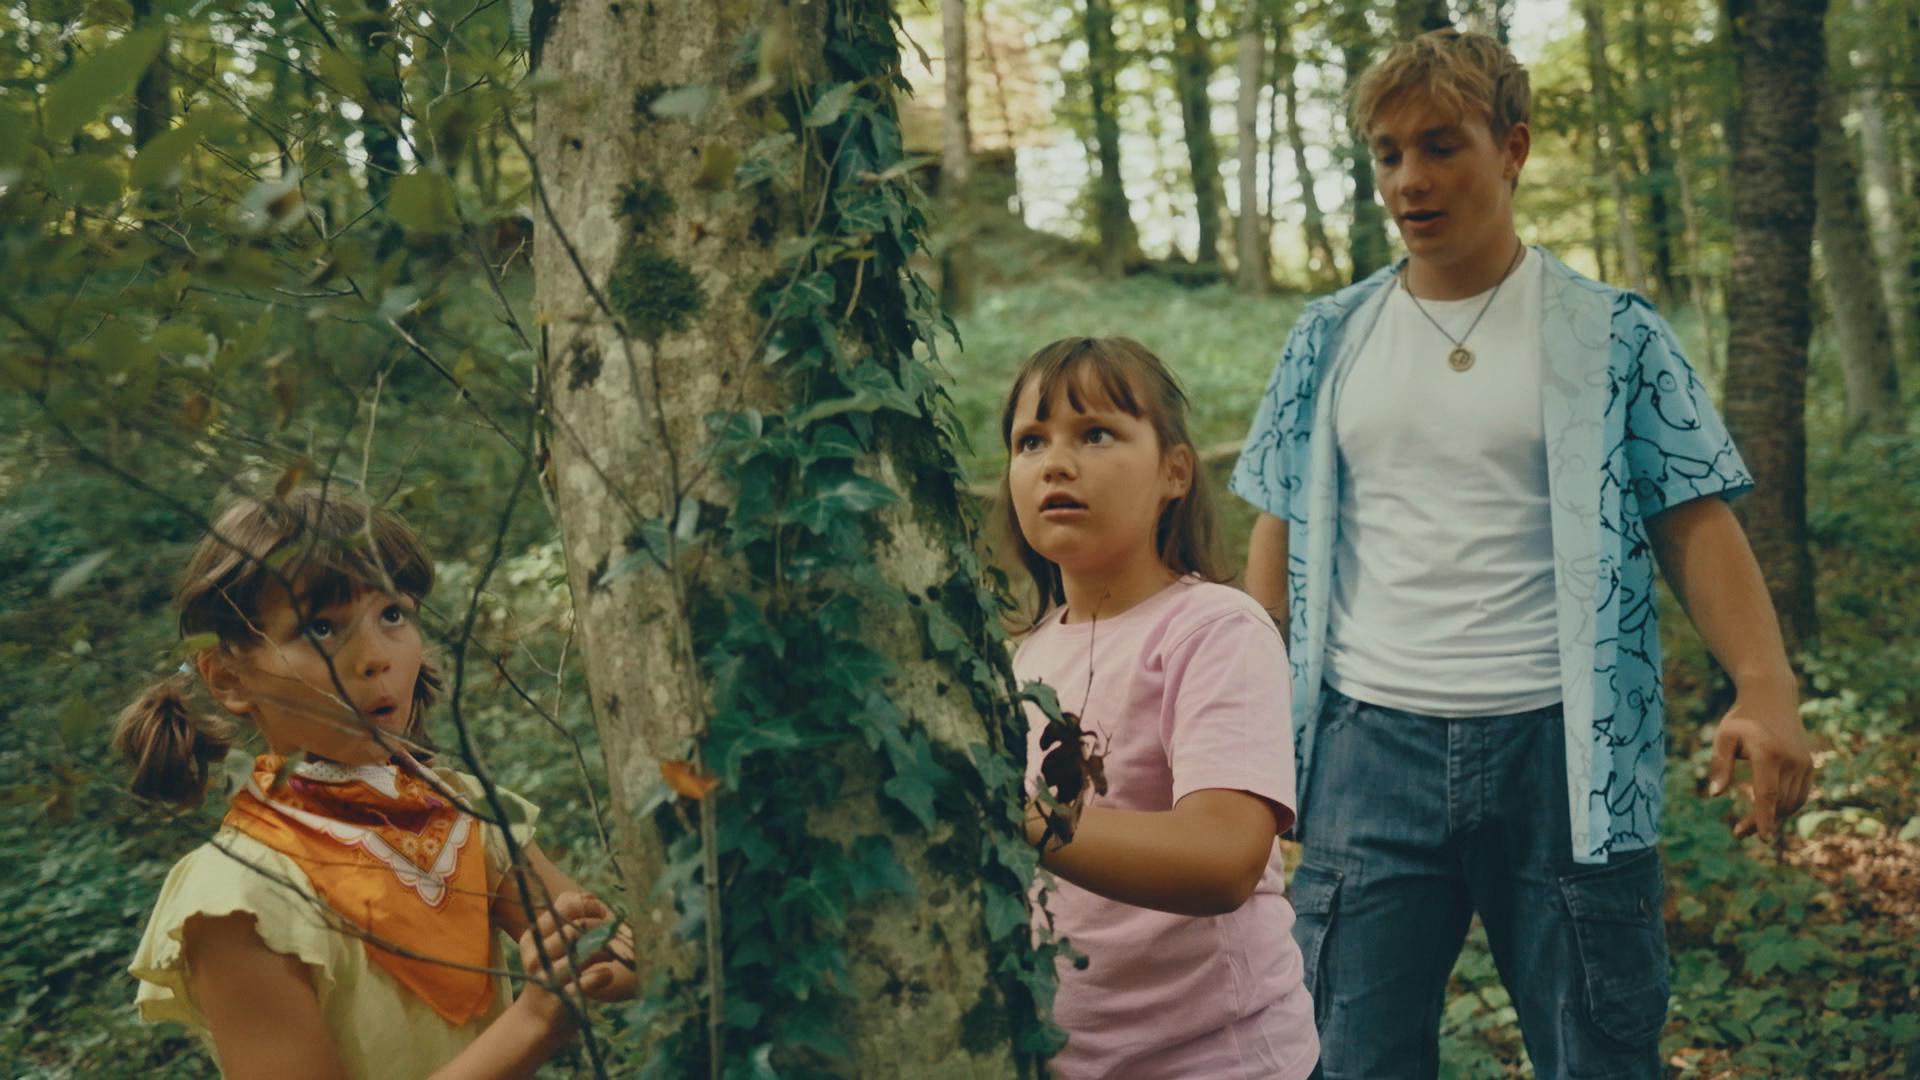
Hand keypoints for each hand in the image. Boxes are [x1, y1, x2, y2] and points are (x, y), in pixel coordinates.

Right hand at [515, 891, 636, 1018]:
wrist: (538, 1018)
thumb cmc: (552, 973)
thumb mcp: (552, 944)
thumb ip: (567, 919)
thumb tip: (587, 895)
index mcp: (533, 938)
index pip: (563, 906)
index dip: (588, 905)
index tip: (601, 912)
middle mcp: (536, 955)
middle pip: (574, 928)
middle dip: (600, 927)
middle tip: (611, 935)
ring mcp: (548, 977)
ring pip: (582, 951)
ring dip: (604, 951)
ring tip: (609, 956)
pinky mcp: (563, 997)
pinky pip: (592, 979)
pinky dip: (604, 974)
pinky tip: (606, 975)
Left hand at [1708, 685, 1813, 840]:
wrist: (1772, 697)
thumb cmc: (1742, 718)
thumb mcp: (1724, 737)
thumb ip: (1719, 765)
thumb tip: (1715, 795)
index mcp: (1768, 754)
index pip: (1767, 794)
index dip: (1764, 819)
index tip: (1762, 839)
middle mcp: (1791, 760)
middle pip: (1779, 802)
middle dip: (1762, 822)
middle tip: (1740, 833)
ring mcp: (1804, 763)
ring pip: (1791, 801)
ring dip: (1774, 816)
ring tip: (1751, 824)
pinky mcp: (1809, 764)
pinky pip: (1801, 794)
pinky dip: (1787, 806)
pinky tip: (1770, 811)